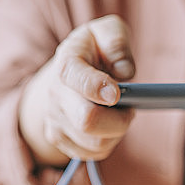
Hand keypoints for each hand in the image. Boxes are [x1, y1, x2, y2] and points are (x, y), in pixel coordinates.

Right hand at [19, 15, 135, 166]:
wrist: (67, 72)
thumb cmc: (94, 50)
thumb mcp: (108, 31)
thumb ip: (117, 42)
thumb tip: (125, 72)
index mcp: (66, 63)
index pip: (76, 79)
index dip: (98, 88)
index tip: (117, 93)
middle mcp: (54, 94)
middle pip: (87, 121)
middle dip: (119, 120)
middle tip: (130, 109)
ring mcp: (54, 120)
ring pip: (95, 143)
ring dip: (116, 133)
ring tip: (119, 115)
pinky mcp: (59, 139)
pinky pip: (93, 153)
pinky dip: (109, 143)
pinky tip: (109, 127)